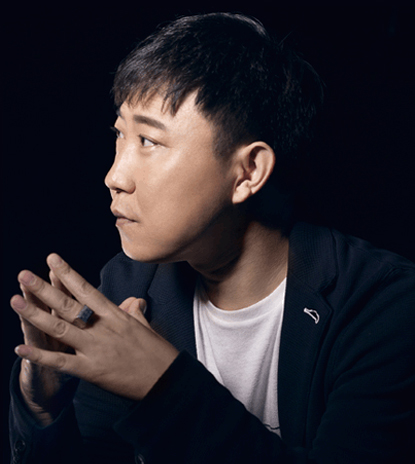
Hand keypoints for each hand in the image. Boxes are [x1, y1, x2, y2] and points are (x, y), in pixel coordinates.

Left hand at [11, 254, 178, 408]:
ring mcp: (96, 348)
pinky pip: (61, 362)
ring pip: (60, 329)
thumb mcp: (146, 326)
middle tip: (24, 274)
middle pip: (68, 305)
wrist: (167, 380)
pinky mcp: (92, 370)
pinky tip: (21, 347)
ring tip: (16, 301)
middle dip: (44, 289)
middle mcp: (103, 328)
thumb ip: (135, 312)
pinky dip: (40, 355)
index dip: (68, 274)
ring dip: (35, 315)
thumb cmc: (159, 353)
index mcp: (116, 315)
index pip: (87, 290)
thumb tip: (135, 301)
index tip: (52, 259)